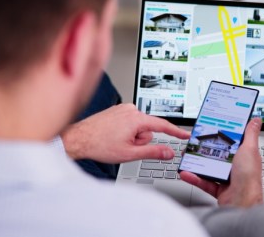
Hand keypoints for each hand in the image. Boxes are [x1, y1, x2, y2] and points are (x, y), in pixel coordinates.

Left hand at [60, 103, 189, 162]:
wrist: (78, 139)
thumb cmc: (99, 145)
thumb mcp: (130, 153)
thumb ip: (153, 152)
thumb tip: (169, 152)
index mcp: (136, 118)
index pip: (163, 125)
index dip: (176, 132)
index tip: (186, 135)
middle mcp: (130, 110)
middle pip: (148, 128)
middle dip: (141, 140)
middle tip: (125, 146)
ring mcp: (123, 109)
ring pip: (138, 126)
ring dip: (132, 136)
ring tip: (116, 141)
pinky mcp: (117, 110)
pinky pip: (129, 122)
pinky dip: (125, 131)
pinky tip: (113, 136)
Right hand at [180, 118, 262, 207]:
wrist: (242, 201)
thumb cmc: (249, 176)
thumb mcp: (249, 149)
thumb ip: (251, 134)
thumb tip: (256, 120)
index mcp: (244, 155)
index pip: (233, 142)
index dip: (223, 135)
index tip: (212, 128)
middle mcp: (236, 166)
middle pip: (218, 154)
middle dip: (206, 149)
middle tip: (195, 142)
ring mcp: (227, 178)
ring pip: (209, 168)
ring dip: (197, 163)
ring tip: (187, 157)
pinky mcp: (219, 189)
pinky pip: (204, 182)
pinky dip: (195, 178)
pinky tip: (187, 172)